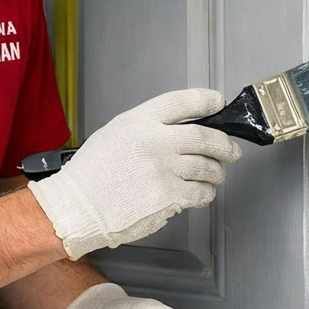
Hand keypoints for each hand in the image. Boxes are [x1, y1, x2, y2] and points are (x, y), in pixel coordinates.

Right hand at [28, 89, 240, 260]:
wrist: (77, 208)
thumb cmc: (91, 174)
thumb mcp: (114, 134)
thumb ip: (146, 128)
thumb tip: (178, 130)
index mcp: (139, 121)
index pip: (182, 102)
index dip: (205, 100)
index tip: (217, 102)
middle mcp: (155, 141)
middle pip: (204, 136)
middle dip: (224, 144)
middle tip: (231, 149)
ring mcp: (164, 169)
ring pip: (206, 166)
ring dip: (216, 171)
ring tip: (216, 174)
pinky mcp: (169, 196)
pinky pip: (200, 192)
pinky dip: (205, 193)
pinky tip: (201, 192)